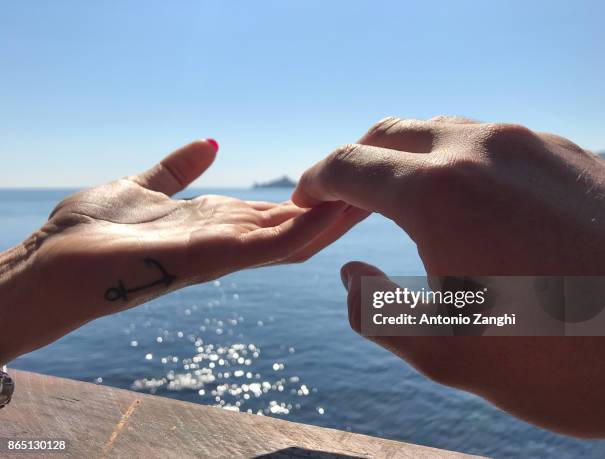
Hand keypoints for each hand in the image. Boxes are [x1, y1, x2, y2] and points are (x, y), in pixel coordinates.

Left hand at [0, 140, 366, 363]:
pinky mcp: (210, 257)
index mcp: (215, 222)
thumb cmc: (92, 231)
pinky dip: (303, 228)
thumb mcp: (143, 186)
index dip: (310, 198)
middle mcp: (225, 239)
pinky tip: (335, 212)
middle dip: (332, 209)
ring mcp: (221, 251)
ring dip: (329, 218)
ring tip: (371, 197)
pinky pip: (267, 244)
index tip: (346, 181)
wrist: (57, 263)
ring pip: (290, 235)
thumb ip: (176, 169)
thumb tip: (208, 144)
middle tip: (378, 190)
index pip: (275, 212)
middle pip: (291, 225)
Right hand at [293, 116, 604, 436]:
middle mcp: (479, 150)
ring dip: (403, 160)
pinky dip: (453, 162)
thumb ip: (376, 311)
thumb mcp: (449, 354)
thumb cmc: (567, 360)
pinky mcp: (565, 152)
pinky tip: (464, 203)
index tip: (303, 202)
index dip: (314, 182)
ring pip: (438, 130)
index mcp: (437, 194)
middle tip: (340, 203)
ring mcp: (528, 144)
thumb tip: (350, 271)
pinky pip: (487, 141)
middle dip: (353, 163)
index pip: (347, 165)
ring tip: (396, 203)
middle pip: (387, 133)